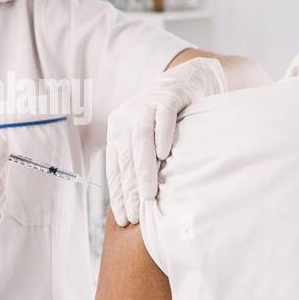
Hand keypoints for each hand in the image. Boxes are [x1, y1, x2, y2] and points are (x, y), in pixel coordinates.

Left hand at [106, 57, 226, 225]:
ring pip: (140, 141)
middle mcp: (126, 118)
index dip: (118, 194)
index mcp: (116, 130)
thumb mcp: (147, 138)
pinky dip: (162, 136)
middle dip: (130, 190)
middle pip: (126, 159)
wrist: (184, 80)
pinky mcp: (166, 97)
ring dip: (143, 171)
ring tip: (148, 195)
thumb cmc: (165, 119)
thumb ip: (139, 162)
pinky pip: (162, 118)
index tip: (123, 219)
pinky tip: (164, 155)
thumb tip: (138, 202)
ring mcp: (145, 105)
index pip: (114, 168)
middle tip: (135, 216)